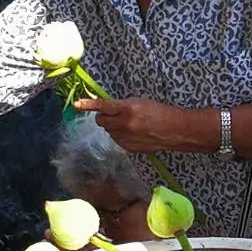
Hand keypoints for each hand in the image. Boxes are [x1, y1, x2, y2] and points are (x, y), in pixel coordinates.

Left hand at [74, 97, 189, 152]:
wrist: (175, 130)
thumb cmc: (159, 112)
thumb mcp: (139, 102)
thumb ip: (121, 106)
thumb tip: (104, 109)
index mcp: (128, 108)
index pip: (103, 106)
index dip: (89, 105)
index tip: (76, 104)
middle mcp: (124, 124)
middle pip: (101, 121)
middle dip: (104, 117)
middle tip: (114, 114)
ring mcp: (126, 138)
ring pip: (108, 131)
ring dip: (113, 127)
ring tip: (130, 125)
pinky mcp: (128, 148)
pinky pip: (116, 140)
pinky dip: (120, 136)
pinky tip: (134, 134)